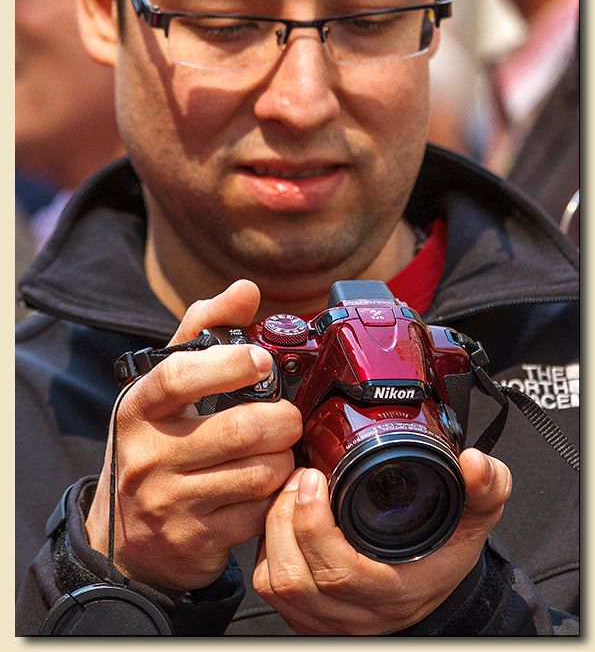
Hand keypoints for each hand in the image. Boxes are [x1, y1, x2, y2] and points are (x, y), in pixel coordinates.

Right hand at [85, 279, 301, 595]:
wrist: (126, 538)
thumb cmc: (154, 445)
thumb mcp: (163, 387)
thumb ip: (203, 331)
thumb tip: (246, 290)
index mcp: (138, 408)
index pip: (180, 375)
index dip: (231, 363)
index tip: (262, 361)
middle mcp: (148, 455)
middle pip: (239, 429)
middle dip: (281, 419)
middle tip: (289, 415)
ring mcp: (169, 502)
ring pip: (258, 471)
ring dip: (284, 457)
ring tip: (279, 449)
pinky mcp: (195, 540)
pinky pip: (258, 511)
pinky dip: (276, 494)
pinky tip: (268, 484)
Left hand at [253, 449, 512, 634]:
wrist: (433, 586)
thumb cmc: (446, 553)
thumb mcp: (475, 519)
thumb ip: (487, 488)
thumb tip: (474, 462)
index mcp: (395, 592)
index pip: (340, 573)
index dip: (315, 526)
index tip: (315, 478)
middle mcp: (357, 615)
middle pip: (295, 579)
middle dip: (286, 517)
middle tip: (299, 475)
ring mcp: (327, 620)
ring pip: (275, 584)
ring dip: (273, 530)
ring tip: (290, 491)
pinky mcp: (305, 616)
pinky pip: (269, 584)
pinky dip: (267, 545)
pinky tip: (284, 515)